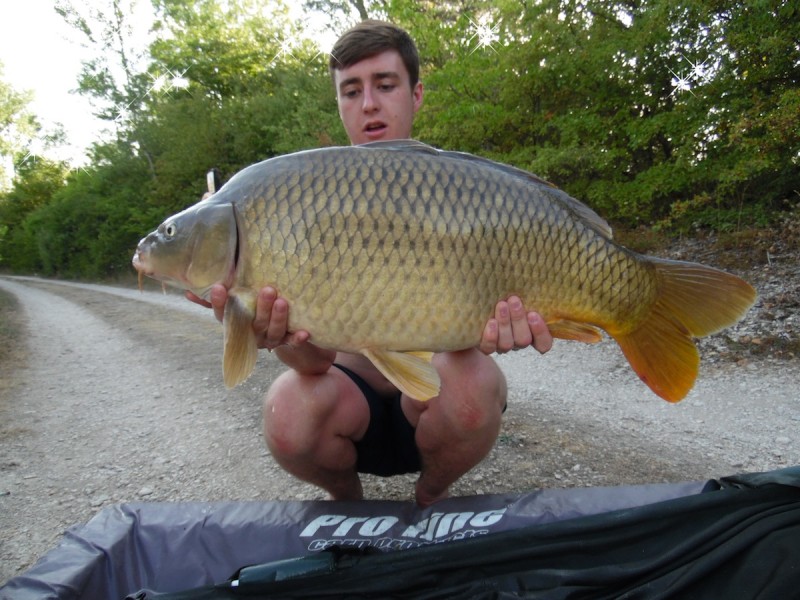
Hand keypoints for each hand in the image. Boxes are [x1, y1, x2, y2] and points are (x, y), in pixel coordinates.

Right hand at [185, 285, 309, 349]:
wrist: (279, 335)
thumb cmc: (250, 313)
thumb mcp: (233, 305)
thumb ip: (212, 299)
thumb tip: (187, 289)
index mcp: (235, 325)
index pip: (223, 315)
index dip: (220, 303)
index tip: (219, 287)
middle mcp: (251, 334)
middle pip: (254, 322)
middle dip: (260, 307)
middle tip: (267, 289)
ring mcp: (269, 339)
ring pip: (273, 331)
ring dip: (277, 318)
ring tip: (282, 302)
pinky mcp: (287, 341)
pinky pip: (292, 342)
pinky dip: (298, 339)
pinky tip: (305, 333)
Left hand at [479, 296, 552, 354]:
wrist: (475, 308)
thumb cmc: (502, 295)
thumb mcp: (516, 293)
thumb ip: (526, 292)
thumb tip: (535, 271)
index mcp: (531, 332)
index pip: (544, 343)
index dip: (541, 332)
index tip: (534, 314)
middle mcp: (517, 341)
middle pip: (524, 340)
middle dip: (519, 319)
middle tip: (514, 300)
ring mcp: (502, 346)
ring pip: (507, 344)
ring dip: (505, 323)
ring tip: (501, 305)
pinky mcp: (486, 347)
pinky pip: (489, 348)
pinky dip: (491, 337)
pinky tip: (491, 322)